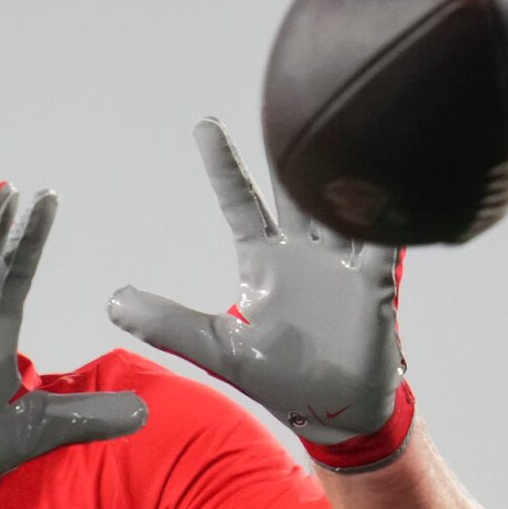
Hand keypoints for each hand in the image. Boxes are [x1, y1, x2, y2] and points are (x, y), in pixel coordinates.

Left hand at [107, 119, 411, 469]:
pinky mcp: (375, 284)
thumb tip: (112, 301)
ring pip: (342, 201)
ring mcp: (343, 263)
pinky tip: (395, 181)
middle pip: (294, 188)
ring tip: (344, 116)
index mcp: (264, 262)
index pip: (240, 202)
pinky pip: (386, 241)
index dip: (223, 166)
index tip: (204, 124)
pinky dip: (390, 214)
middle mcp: (304, 253)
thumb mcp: (216, 348)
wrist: (336, 411)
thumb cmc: (281, 378)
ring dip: (341, 167)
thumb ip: (168, 323)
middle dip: (289, 147)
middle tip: (284, 97)